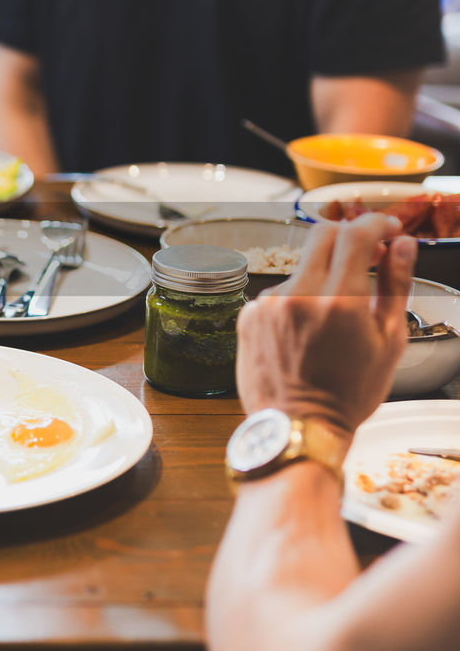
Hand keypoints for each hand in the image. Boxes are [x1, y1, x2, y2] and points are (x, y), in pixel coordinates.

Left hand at [235, 215, 416, 440]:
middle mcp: (298, 296)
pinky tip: (306, 330)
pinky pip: (278, 292)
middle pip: (322, 235)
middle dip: (348, 236)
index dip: (376, 223)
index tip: (387, 230)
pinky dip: (296, 300)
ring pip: (301, 267)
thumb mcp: (388, 342)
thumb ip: (396, 286)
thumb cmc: (348, 393)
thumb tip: (401, 246)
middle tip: (366, 255)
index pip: (355, 233)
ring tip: (334, 315)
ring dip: (322, 275)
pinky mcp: (248, 315)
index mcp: (339, 301)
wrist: (299, 427)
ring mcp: (268, 304)